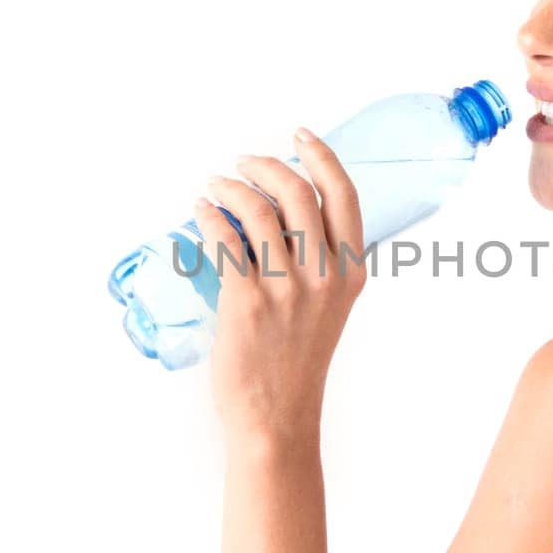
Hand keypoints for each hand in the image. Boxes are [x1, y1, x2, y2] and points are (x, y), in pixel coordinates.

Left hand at [191, 127, 366, 448]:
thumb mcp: (330, 306)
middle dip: (265, 164)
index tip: (299, 135)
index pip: (343, 195)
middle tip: (242, 163)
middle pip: (298, 191)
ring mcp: (286, 288)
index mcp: (350, 272)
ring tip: (215, 185)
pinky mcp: (247, 301)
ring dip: (231, 185)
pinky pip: (225, 238)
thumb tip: (283, 210)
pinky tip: (201, 210)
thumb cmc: (298, 361)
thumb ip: (321, 262)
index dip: (322, 156)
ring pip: (258, 207)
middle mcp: (324, 275)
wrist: (278, 416)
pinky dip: (210, 214)